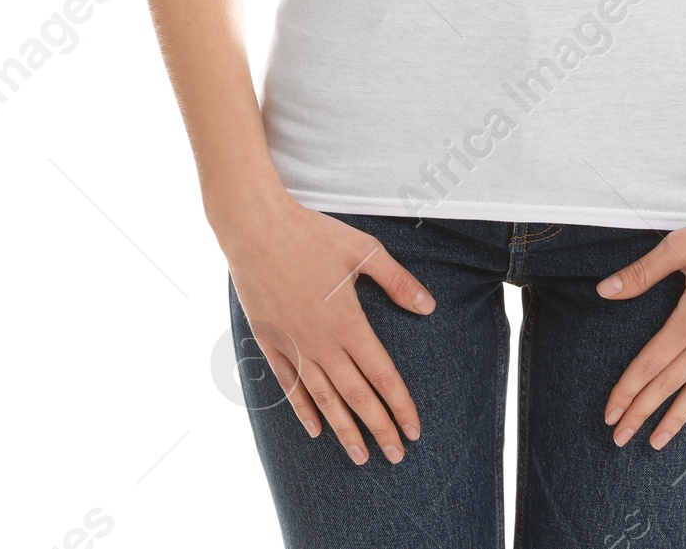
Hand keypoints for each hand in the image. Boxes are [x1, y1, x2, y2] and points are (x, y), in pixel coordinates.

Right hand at [224, 199, 435, 465]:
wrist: (256, 228)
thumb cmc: (312, 234)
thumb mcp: (364, 251)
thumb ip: (398, 282)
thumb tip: (429, 307)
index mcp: (349, 323)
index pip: (382, 376)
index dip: (400, 406)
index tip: (414, 431)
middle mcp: (322, 343)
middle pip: (356, 398)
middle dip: (378, 429)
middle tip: (396, 457)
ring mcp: (294, 346)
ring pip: (324, 400)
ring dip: (344, 430)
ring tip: (360, 456)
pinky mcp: (270, 342)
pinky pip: (289, 385)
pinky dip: (303, 410)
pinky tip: (315, 429)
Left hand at [595, 191, 685, 448]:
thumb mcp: (679, 247)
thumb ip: (641, 274)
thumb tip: (603, 291)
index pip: (650, 364)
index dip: (627, 391)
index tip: (610, 414)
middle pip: (670, 385)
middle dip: (642, 413)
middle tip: (620, 439)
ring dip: (677, 418)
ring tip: (657, 442)